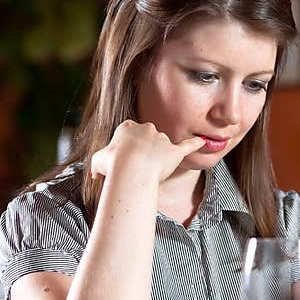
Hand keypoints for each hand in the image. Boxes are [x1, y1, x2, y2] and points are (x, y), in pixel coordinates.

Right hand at [89, 120, 205, 183]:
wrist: (130, 170)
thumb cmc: (112, 165)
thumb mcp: (98, 161)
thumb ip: (98, 164)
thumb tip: (97, 173)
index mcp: (128, 126)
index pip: (129, 136)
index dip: (126, 151)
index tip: (123, 161)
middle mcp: (146, 128)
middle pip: (147, 141)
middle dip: (143, 153)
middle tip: (136, 168)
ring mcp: (162, 139)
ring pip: (161, 149)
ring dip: (157, 160)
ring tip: (148, 173)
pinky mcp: (174, 151)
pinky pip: (187, 146)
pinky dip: (195, 144)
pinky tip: (202, 143)